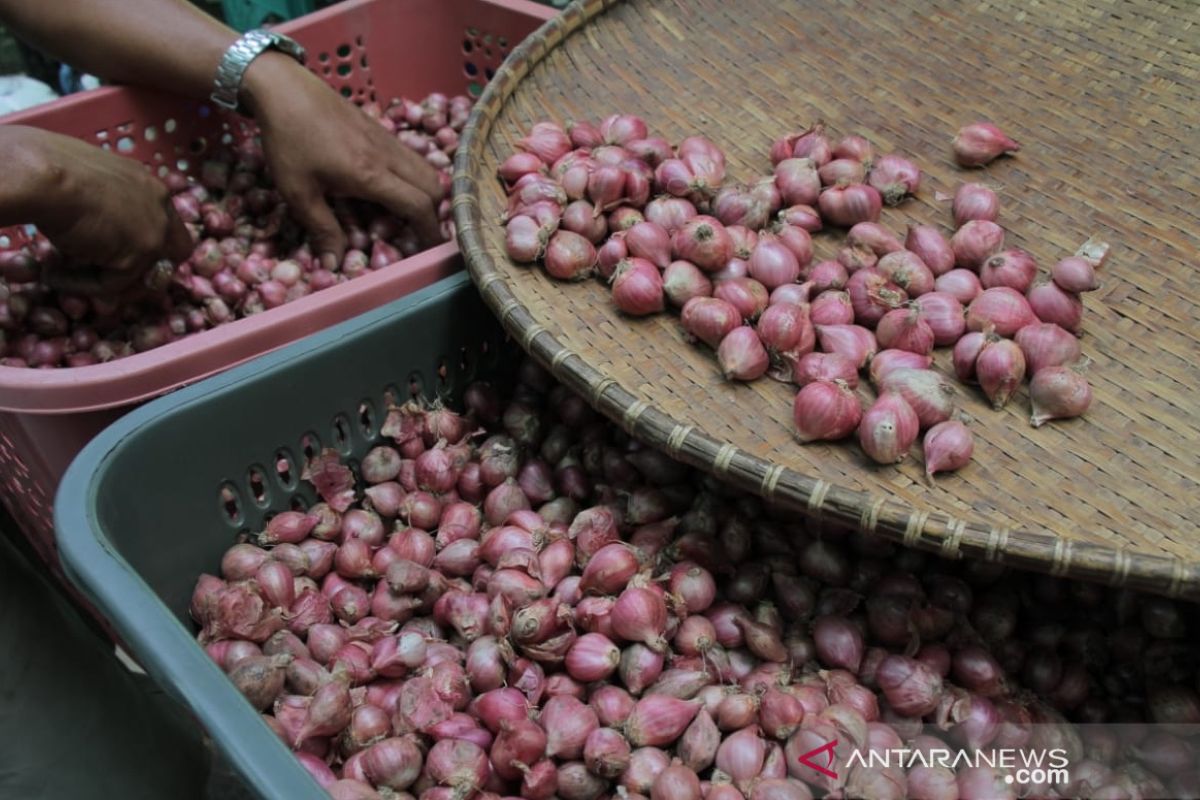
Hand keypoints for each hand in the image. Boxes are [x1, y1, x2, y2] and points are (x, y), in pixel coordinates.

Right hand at [1, 125, 192, 294]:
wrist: (42, 175)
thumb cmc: (51, 170)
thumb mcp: (93, 183)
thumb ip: (108, 206)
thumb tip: (96, 231)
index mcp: (151, 187)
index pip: (167, 223)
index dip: (149, 242)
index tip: (118, 252)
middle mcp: (161, 209)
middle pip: (176, 252)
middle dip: (150, 269)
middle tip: (111, 276)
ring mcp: (155, 234)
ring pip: (143, 275)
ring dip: (109, 280)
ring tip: (68, 275)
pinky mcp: (138, 257)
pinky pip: (113, 285)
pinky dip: (83, 285)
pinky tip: (55, 275)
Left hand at [242, 53, 445, 269]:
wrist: (282, 87)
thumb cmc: (288, 141)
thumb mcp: (298, 192)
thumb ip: (321, 229)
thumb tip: (333, 264)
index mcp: (370, 175)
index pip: (418, 206)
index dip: (430, 231)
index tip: (430, 249)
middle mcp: (387, 156)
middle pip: (434, 187)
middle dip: (435, 212)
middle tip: (420, 231)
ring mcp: (387, 139)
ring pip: (426, 169)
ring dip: (427, 192)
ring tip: (410, 209)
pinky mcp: (380, 129)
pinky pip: (412, 156)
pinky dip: (415, 175)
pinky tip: (392, 183)